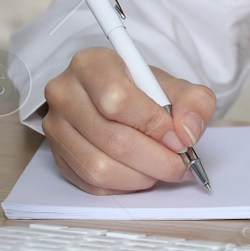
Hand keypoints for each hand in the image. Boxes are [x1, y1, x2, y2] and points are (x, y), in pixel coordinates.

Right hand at [41, 46, 216, 194]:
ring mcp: (56, 126)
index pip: (118, 100)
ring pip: (99, 167)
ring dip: (140, 177)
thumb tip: (187, 132)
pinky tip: (140, 173)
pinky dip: (123, 186)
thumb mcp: (173, 86)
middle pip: (112, 139)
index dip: (154, 125)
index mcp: (91, 64)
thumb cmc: (140, 90)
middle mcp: (65, 93)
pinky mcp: (57, 154)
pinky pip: (91, 182)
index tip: (178, 138)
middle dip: (156, 159)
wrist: (112, 98)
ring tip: (161, 169)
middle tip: (180, 165)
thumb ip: (193, 102)